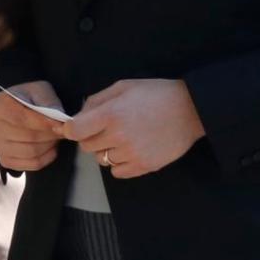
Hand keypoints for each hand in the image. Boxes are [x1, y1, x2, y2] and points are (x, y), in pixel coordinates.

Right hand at [0, 81, 64, 171]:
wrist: (19, 108)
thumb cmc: (30, 98)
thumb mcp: (39, 90)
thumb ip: (48, 102)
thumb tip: (59, 123)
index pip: (22, 118)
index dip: (44, 123)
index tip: (61, 123)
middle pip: (28, 137)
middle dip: (49, 135)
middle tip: (62, 130)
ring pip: (30, 152)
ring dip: (49, 146)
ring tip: (56, 137)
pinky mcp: (5, 160)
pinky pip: (30, 165)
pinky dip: (46, 158)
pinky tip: (51, 148)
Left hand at [63, 79, 204, 178]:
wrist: (189, 110)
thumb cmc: (154, 93)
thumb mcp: (122, 87)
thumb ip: (97, 100)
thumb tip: (78, 115)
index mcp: (111, 114)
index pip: (75, 131)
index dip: (70, 129)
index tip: (73, 127)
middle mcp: (118, 136)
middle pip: (86, 147)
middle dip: (89, 137)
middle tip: (102, 128)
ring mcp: (132, 154)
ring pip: (101, 160)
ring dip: (105, 150)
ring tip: (120, 138)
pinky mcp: (144, 167)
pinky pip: (117, 172)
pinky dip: (118, 163)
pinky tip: (128, 150)